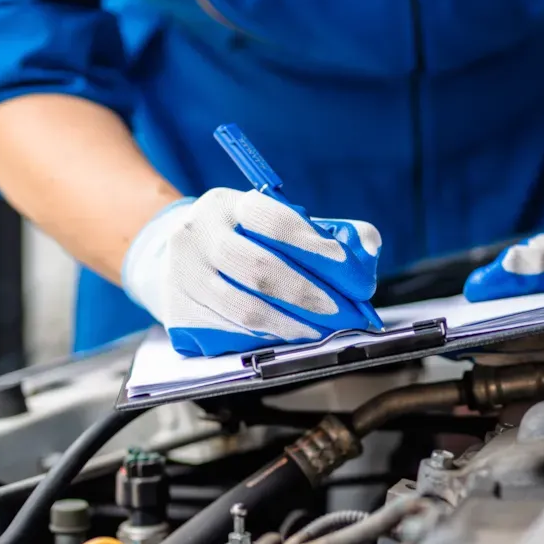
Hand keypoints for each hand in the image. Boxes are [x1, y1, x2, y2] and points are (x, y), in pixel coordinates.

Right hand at [122, 188, 382, 356]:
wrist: (175, 256)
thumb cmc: (242, 239)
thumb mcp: (272, 221)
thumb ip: (324, 231)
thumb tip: (367, 249)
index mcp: (227, 204)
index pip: (274, 220)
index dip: (314, 245)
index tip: (345, 266)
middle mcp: (197, 234)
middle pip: (259, 268)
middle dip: (306, 293)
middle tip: (338, 310)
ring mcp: (182, 274)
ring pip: (244, 308)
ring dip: (289, 324)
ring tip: (318, 330)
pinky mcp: (177, 311)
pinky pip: (228, 332)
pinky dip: (263, 338)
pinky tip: (286, 338)